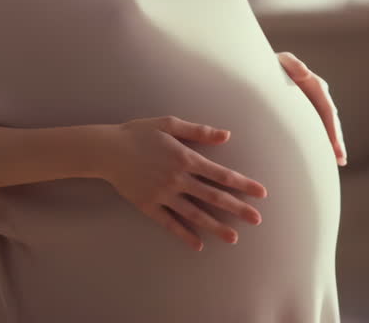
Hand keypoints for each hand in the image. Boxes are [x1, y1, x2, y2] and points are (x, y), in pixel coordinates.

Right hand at [101, 116, 266, 251]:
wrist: (108, 150)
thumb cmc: (140, 133)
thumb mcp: (170, 124)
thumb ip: (199, 131)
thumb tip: (226, 135)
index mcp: (186, 157)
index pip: (221, 174)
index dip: (243, 184)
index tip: (260, 193)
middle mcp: (178, 178)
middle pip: (213, 196)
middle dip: (237, 208)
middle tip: (257, 219)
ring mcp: (163, 194)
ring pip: (195, 213)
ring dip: (215, 226)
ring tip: (233, 238)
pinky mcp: (149, 206)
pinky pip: (170, 223)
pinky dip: (184, 234)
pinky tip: (198, 244)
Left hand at [277, 51, 347, 166]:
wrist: (261, 69)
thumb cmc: (270, 65)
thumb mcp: (280, 61)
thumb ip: (292, 64)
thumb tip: (304, 71)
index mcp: (315, 85)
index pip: (327, 110)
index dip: (333, 128)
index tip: (335, 145)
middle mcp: (318, 96)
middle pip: (330, 121)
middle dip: (336, 140)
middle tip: (340, 160)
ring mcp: (313, 105)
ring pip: (325, 126)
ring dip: (332, 143)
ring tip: (338, 161)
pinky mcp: (305, 113)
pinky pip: (315, 128)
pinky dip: (320, 141)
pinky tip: (322, 156)